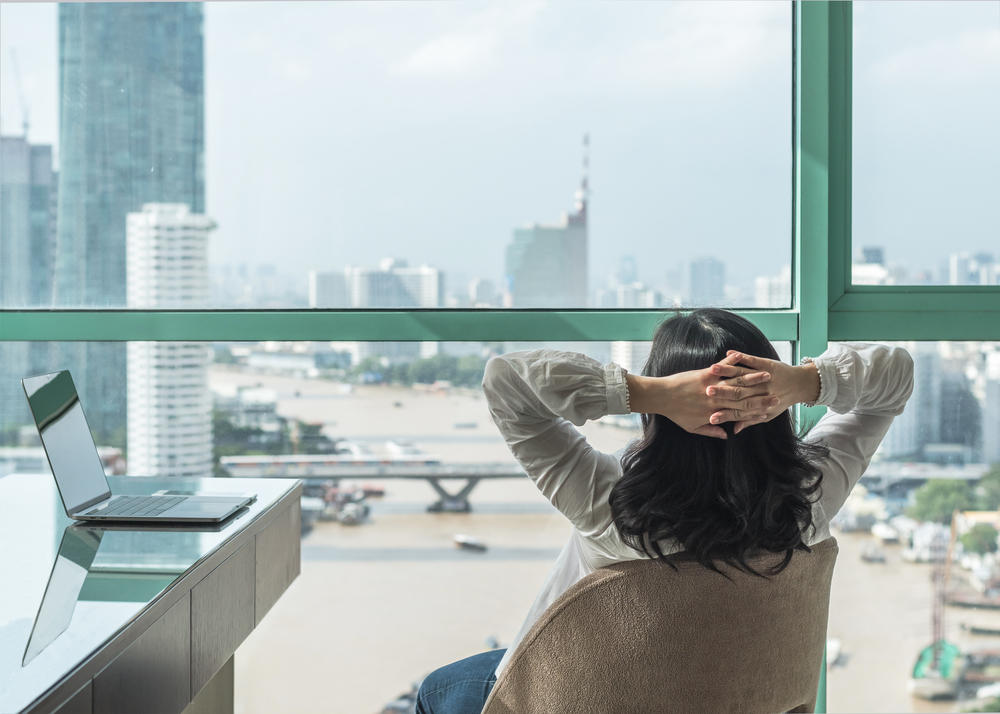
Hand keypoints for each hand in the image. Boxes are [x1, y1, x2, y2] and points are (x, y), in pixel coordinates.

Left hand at [626, 352, 773, 438]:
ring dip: (753, 378)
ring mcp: (711, 385)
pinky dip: (733, 361)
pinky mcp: (705, 374)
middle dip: (761, 395)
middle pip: (743, 397)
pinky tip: (743, 357)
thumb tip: (727, 434)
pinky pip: (722, 367)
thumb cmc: (675, 413)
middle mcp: (716, 399)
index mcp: (715, 412)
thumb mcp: (692, 427)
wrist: (660, 396)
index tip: (770, 410)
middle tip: (777, 393)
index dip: (757, 411)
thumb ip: (710, 431)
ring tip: (767, 375)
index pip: (741, 412)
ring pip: (736, 381)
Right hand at [707, 351, 819, 433]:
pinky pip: (752, 360)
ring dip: (727, 371)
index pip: (739, 411)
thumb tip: (734, 431)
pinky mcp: (767, 364)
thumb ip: (749, 421)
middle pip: (738, 392)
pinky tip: (729, 352)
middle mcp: (761, 391)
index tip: (711, 417)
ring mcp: (763, 376)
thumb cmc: (781, 401)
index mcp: (759, 404)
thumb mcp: (768, 415)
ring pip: (742, 374)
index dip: (725, 415)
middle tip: (706, 392)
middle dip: (722, 392)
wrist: (801, 385)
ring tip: (713, 369)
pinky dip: (741, 356)